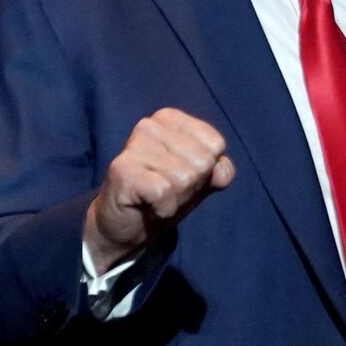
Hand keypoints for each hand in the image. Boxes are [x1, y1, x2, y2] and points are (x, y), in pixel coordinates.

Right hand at [84, 108, 234, 273]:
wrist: (124, 227)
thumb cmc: (163, 197)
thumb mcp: (198, 181)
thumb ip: (218, 172)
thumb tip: (223, 173)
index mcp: (170, 118)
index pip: (215, 144)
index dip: (205, 172)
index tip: (180, 179)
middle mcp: (149, 125)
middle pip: (201, 162)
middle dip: (189, 188)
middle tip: (165, 192)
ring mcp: (133, 145)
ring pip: (184, 178)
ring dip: (175, 200)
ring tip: (155, 199)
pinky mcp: (122, 170)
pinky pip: (164, 193)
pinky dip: (162, 209)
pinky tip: (146, 206)